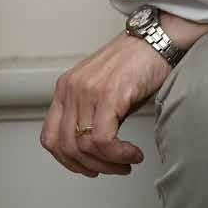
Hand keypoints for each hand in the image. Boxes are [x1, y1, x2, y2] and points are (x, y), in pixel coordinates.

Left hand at [40, 30, 170, 177]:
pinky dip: (118, 154)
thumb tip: (93, 150)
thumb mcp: (103, 89)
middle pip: (66, 146)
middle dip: (91, 166)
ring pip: (84, 146)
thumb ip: (90, 114)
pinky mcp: (108, 94)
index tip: (89, 167)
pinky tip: (133, 153)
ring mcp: (88, 90)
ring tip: (127, 161)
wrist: (157, 38)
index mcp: (66, 87)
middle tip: (115, 169)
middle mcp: (71, 88)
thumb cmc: (136, 63)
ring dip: (108, 163)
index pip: (50, 137)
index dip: (67, 161)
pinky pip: (102, 139)